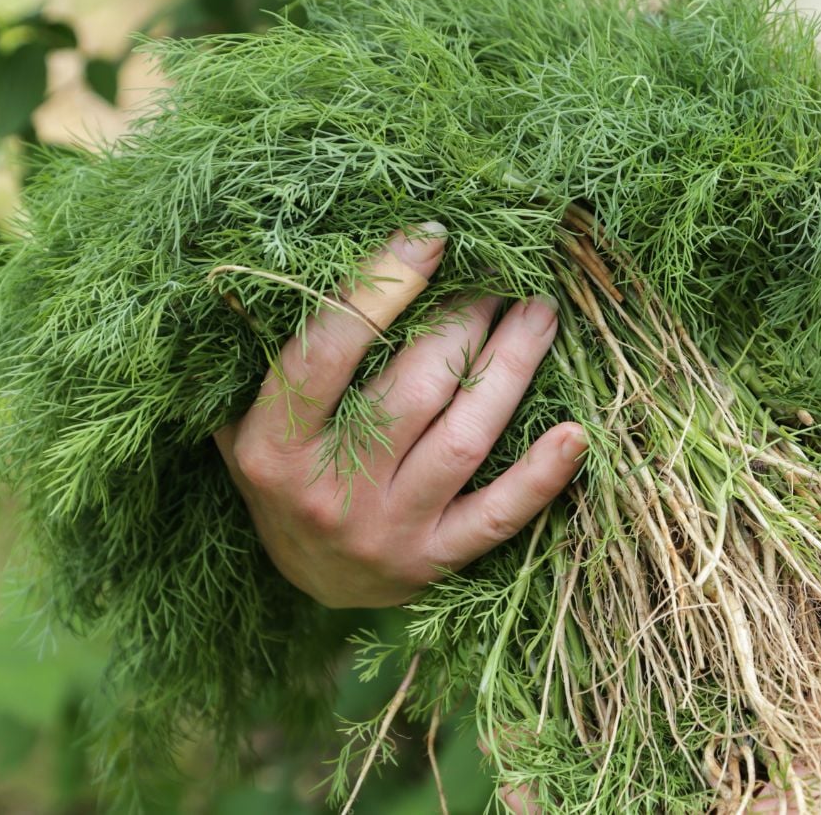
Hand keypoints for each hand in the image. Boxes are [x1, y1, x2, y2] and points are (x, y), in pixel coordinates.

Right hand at [214, 224, 586, 607]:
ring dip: (511, 367)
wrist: (304, 582)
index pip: (327, 352)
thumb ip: (266, 351)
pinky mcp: (432, 561)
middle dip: (464, 319)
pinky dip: (540, 476)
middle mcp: (329, 491)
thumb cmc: (283, 474)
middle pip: (413, 388)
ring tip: (540, 311)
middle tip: (499, 275)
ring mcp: (387, 529)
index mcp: (272, 446)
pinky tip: (575, 432)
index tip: (431, 238)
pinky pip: (497, 517)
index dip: (381, 288)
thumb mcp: (245, 417)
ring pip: (464, 438)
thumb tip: (290, 258)